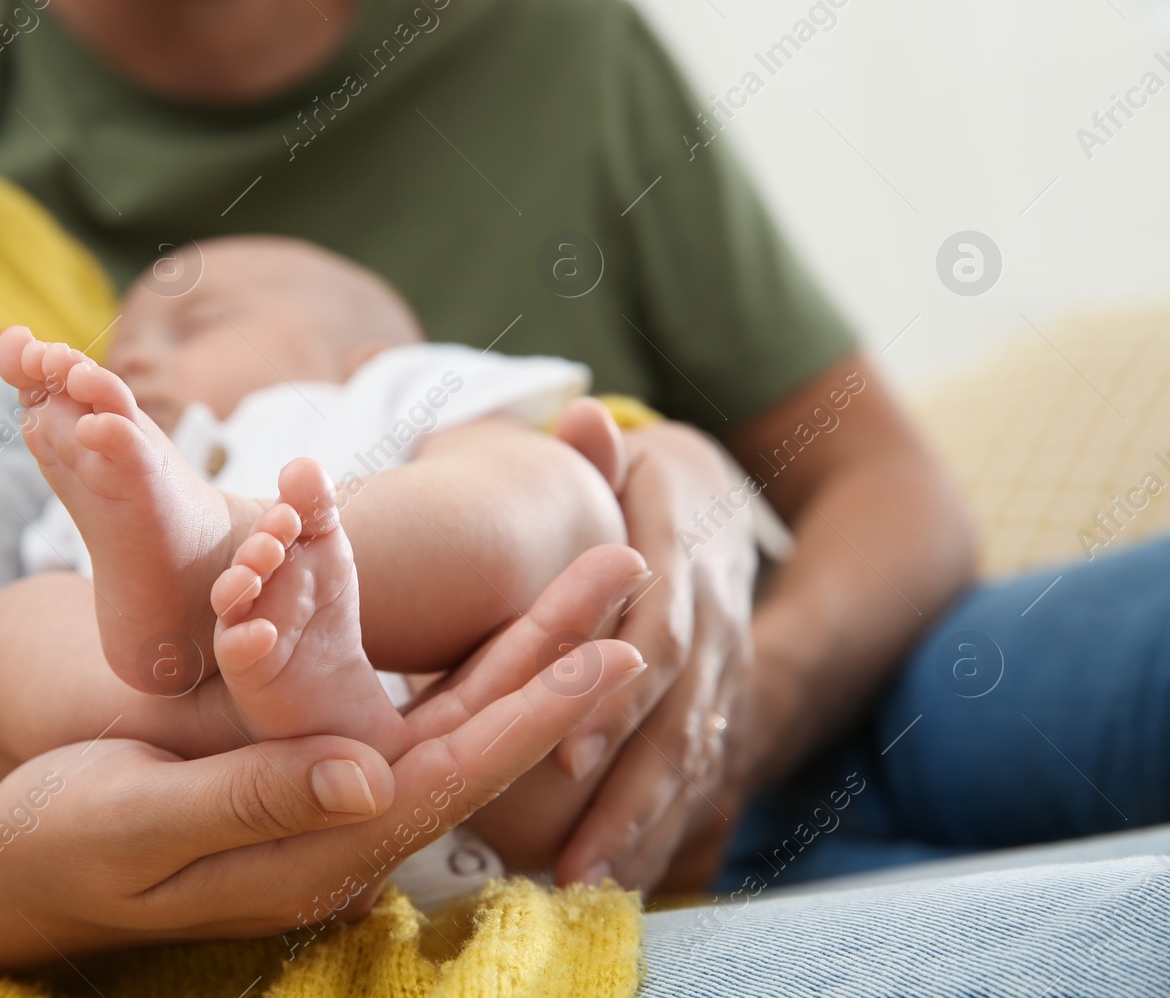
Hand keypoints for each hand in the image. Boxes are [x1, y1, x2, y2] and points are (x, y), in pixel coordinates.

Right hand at [0, 546, 647, 947]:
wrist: (14, 872)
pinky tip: (496, 639)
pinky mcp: (305, 778)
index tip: (613, 651)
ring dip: (521, 655)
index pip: (451, 774)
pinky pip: (403, 720)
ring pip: (451, 723)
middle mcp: (343, 829)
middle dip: (556, 657)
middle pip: (476, 737)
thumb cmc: (62, 842)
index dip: (537, 712)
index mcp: (315, 847)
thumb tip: (370, 776)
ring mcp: (329, 805)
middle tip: (625, 571)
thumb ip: (252, 799)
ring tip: (584, 589)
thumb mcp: (141, 820)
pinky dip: (458, 670)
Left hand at [553, 422, 756, 891]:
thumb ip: (602, 456)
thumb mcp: (635, 460)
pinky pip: (703, 774)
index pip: (657, 635)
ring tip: (591, 881)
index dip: (618, 695)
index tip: (567, 753)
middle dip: (631, 789)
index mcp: (688, 558)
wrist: (726, 500)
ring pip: (694, 755)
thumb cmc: (647, 483)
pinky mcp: (726, 705)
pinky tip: (629, 881)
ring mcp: (730, 668)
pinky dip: (670, 829)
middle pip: (679, 715)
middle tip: (576, 854)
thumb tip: (583, 415)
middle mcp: (717, 620)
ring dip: (647, 823)